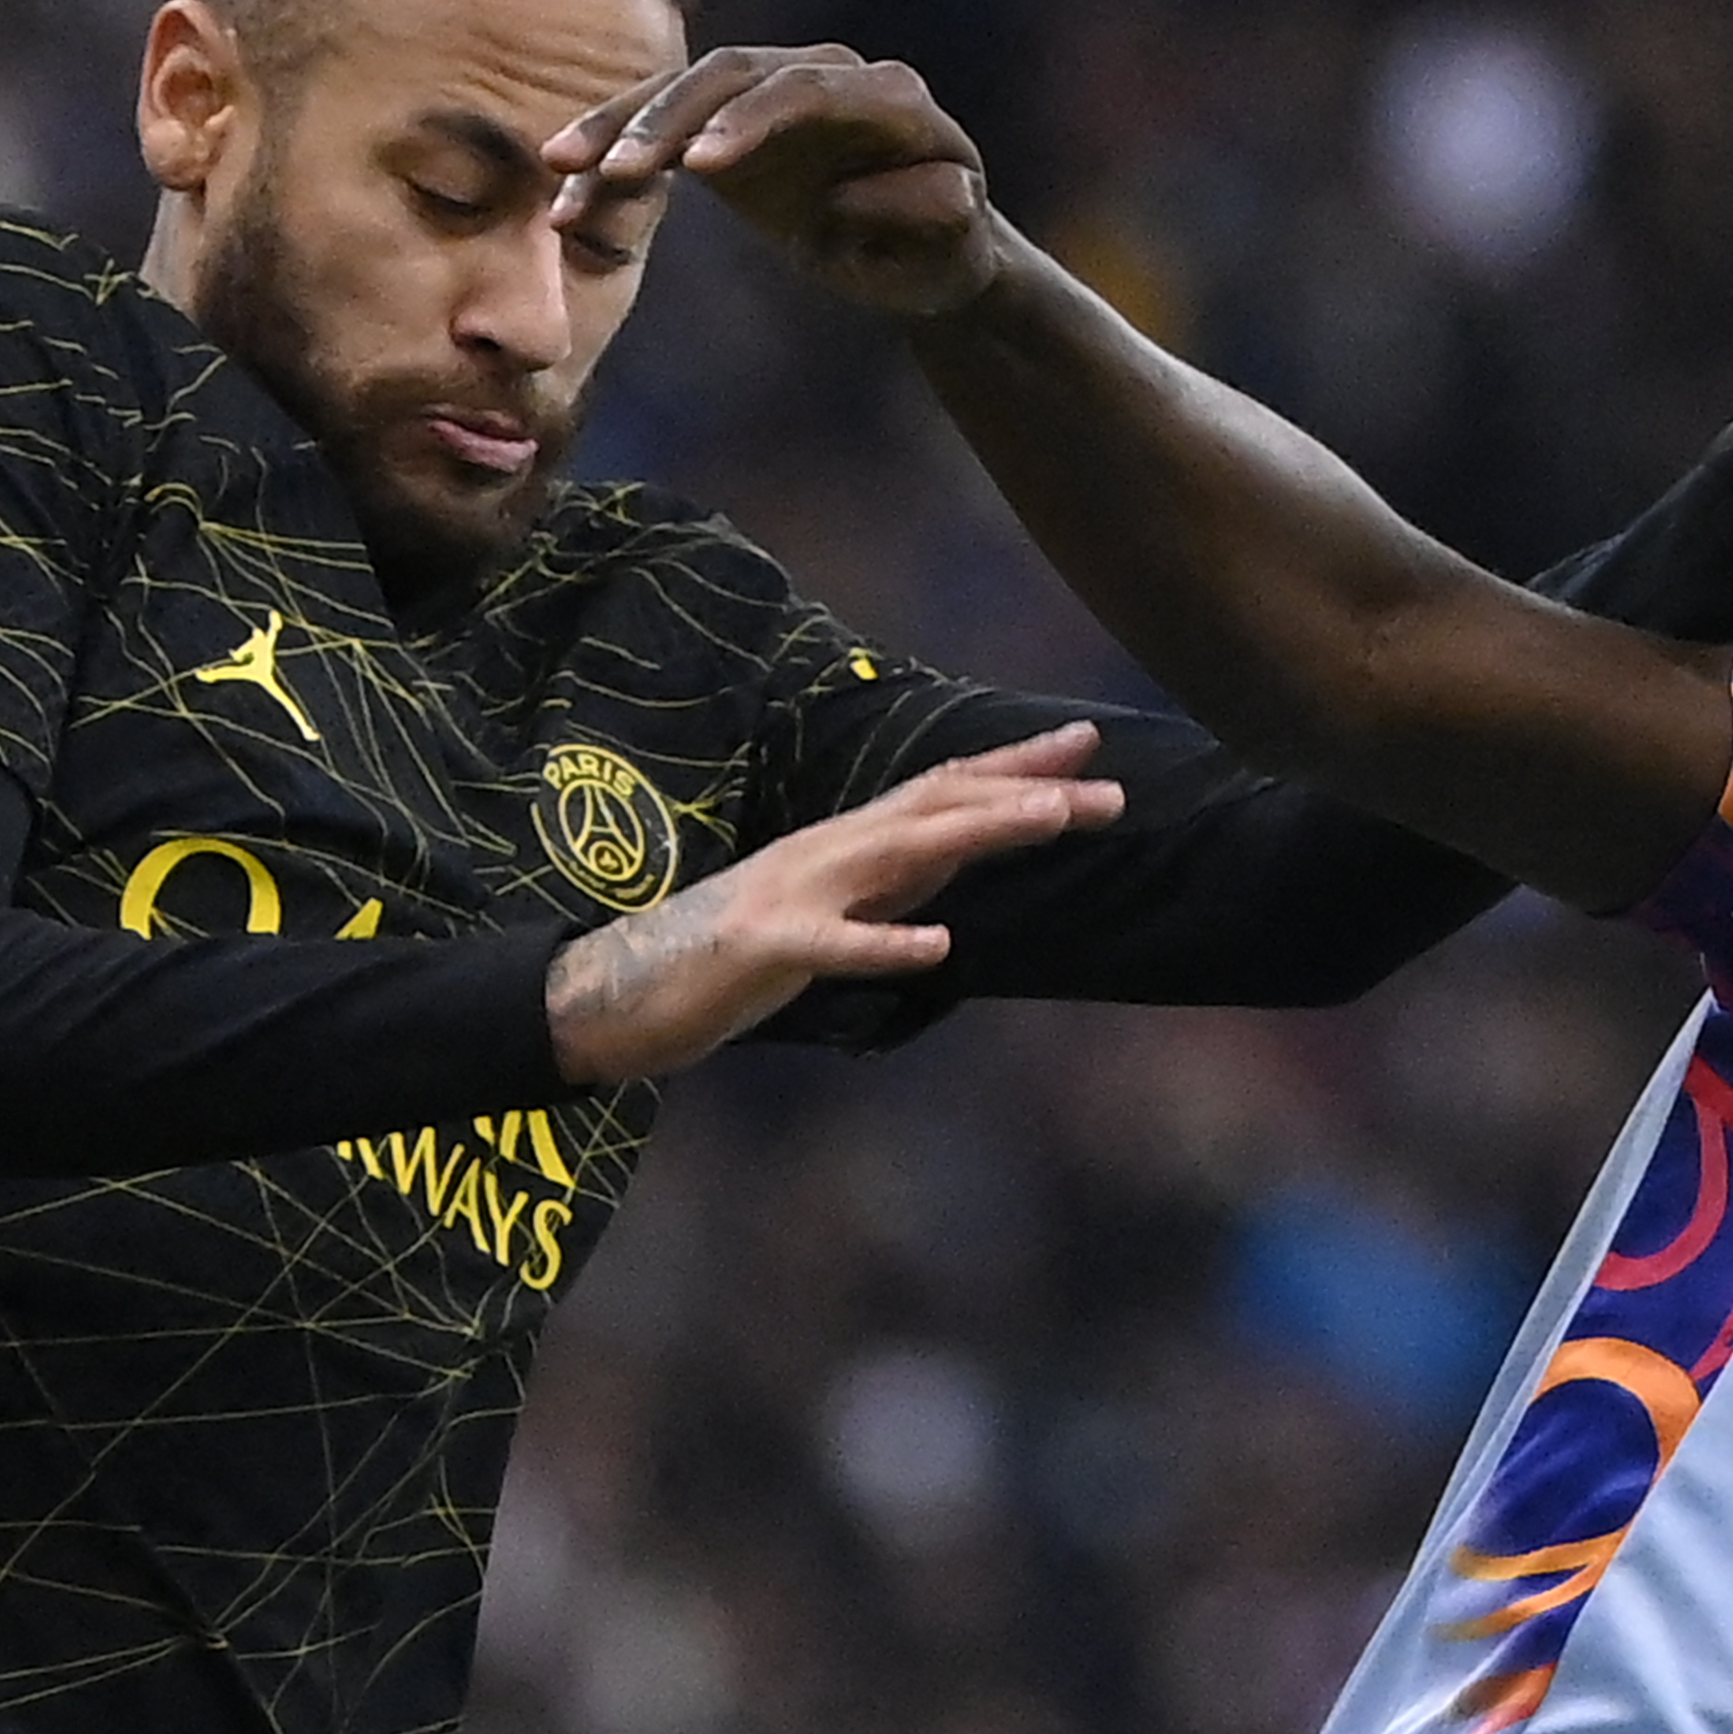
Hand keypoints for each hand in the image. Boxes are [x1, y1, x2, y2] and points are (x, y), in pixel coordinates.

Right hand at [540, 727, 1119, 1084]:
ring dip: (979, 833)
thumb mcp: (834, 908)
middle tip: (1109, 791)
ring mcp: (795, 894)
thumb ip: (894, 879)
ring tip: (1051, 819)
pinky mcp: (762, 949)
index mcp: (847, 845)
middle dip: (1026, 792)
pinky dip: (884, 944)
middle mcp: (829, 852)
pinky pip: (831, 947)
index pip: (945, 790)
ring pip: (900, 854)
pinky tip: (938, 946)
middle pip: (940, 808)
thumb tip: (964, 853)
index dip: (1018, 765)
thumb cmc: (733, 954)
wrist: (623, 988)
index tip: (1089, 745)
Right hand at [565, 42, 998, 320]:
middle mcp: (827, 74)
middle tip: (616, 170)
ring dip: (622, 126)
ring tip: (565, 169)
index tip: (698, 168)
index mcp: (889, 97)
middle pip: (733, 75)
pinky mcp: (731, 120)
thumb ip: (934, 211)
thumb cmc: (944, 253)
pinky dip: (617, 153)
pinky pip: (665, 126)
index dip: (751, 121)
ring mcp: (773, 91)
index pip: (809, 91)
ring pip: (686, 90)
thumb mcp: (955, 247)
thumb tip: (892, 189)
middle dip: (669, 118)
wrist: (922, 247)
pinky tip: (570, 189)